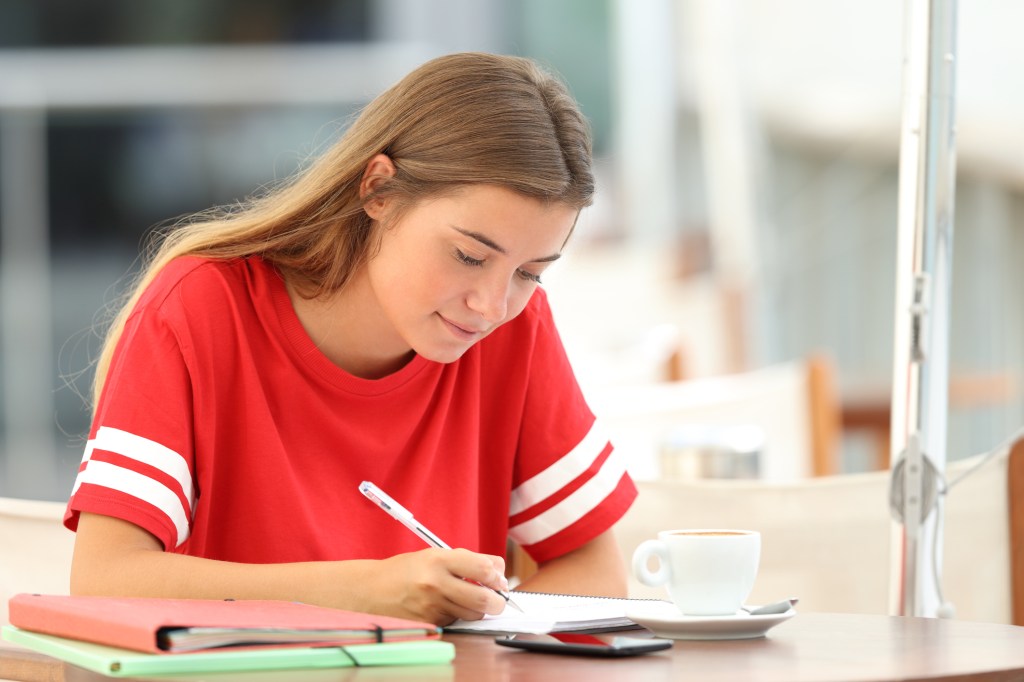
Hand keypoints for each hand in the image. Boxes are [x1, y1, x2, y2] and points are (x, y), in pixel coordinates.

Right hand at [373, 548, 509, 624]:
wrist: (371, 590)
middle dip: (498, 601)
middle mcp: (436, 583)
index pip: (484, 569)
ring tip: (467, 599)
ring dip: (478, 609)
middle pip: (483, 599)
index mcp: (439, 560)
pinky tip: (445, 606)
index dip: (497, 575)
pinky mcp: (429, 623)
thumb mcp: (434, 555)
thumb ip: (466, 561)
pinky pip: (456, 621)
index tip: (498, 578)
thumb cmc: (406, 570)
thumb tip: (498, 572)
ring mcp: (432, 606)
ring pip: (472, 614)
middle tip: (498, 599)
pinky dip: (457, 615)